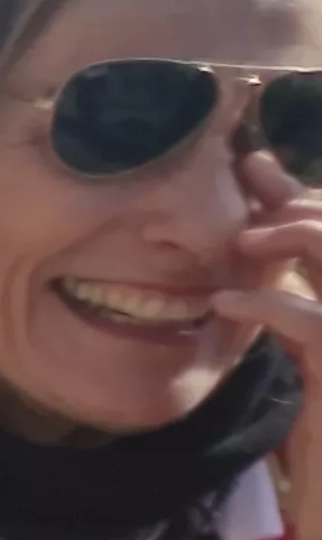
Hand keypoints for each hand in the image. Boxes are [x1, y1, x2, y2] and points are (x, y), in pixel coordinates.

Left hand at [222, 148, 321, 526]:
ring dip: (296, 235)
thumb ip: (293, 324)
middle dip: (301, 198)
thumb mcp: (308, 369)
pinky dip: (268, 303)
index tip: (255, 170)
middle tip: (249, 176)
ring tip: (246, 239)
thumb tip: (244, 280)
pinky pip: (315, 322)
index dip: (302, 198)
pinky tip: (226, 299)